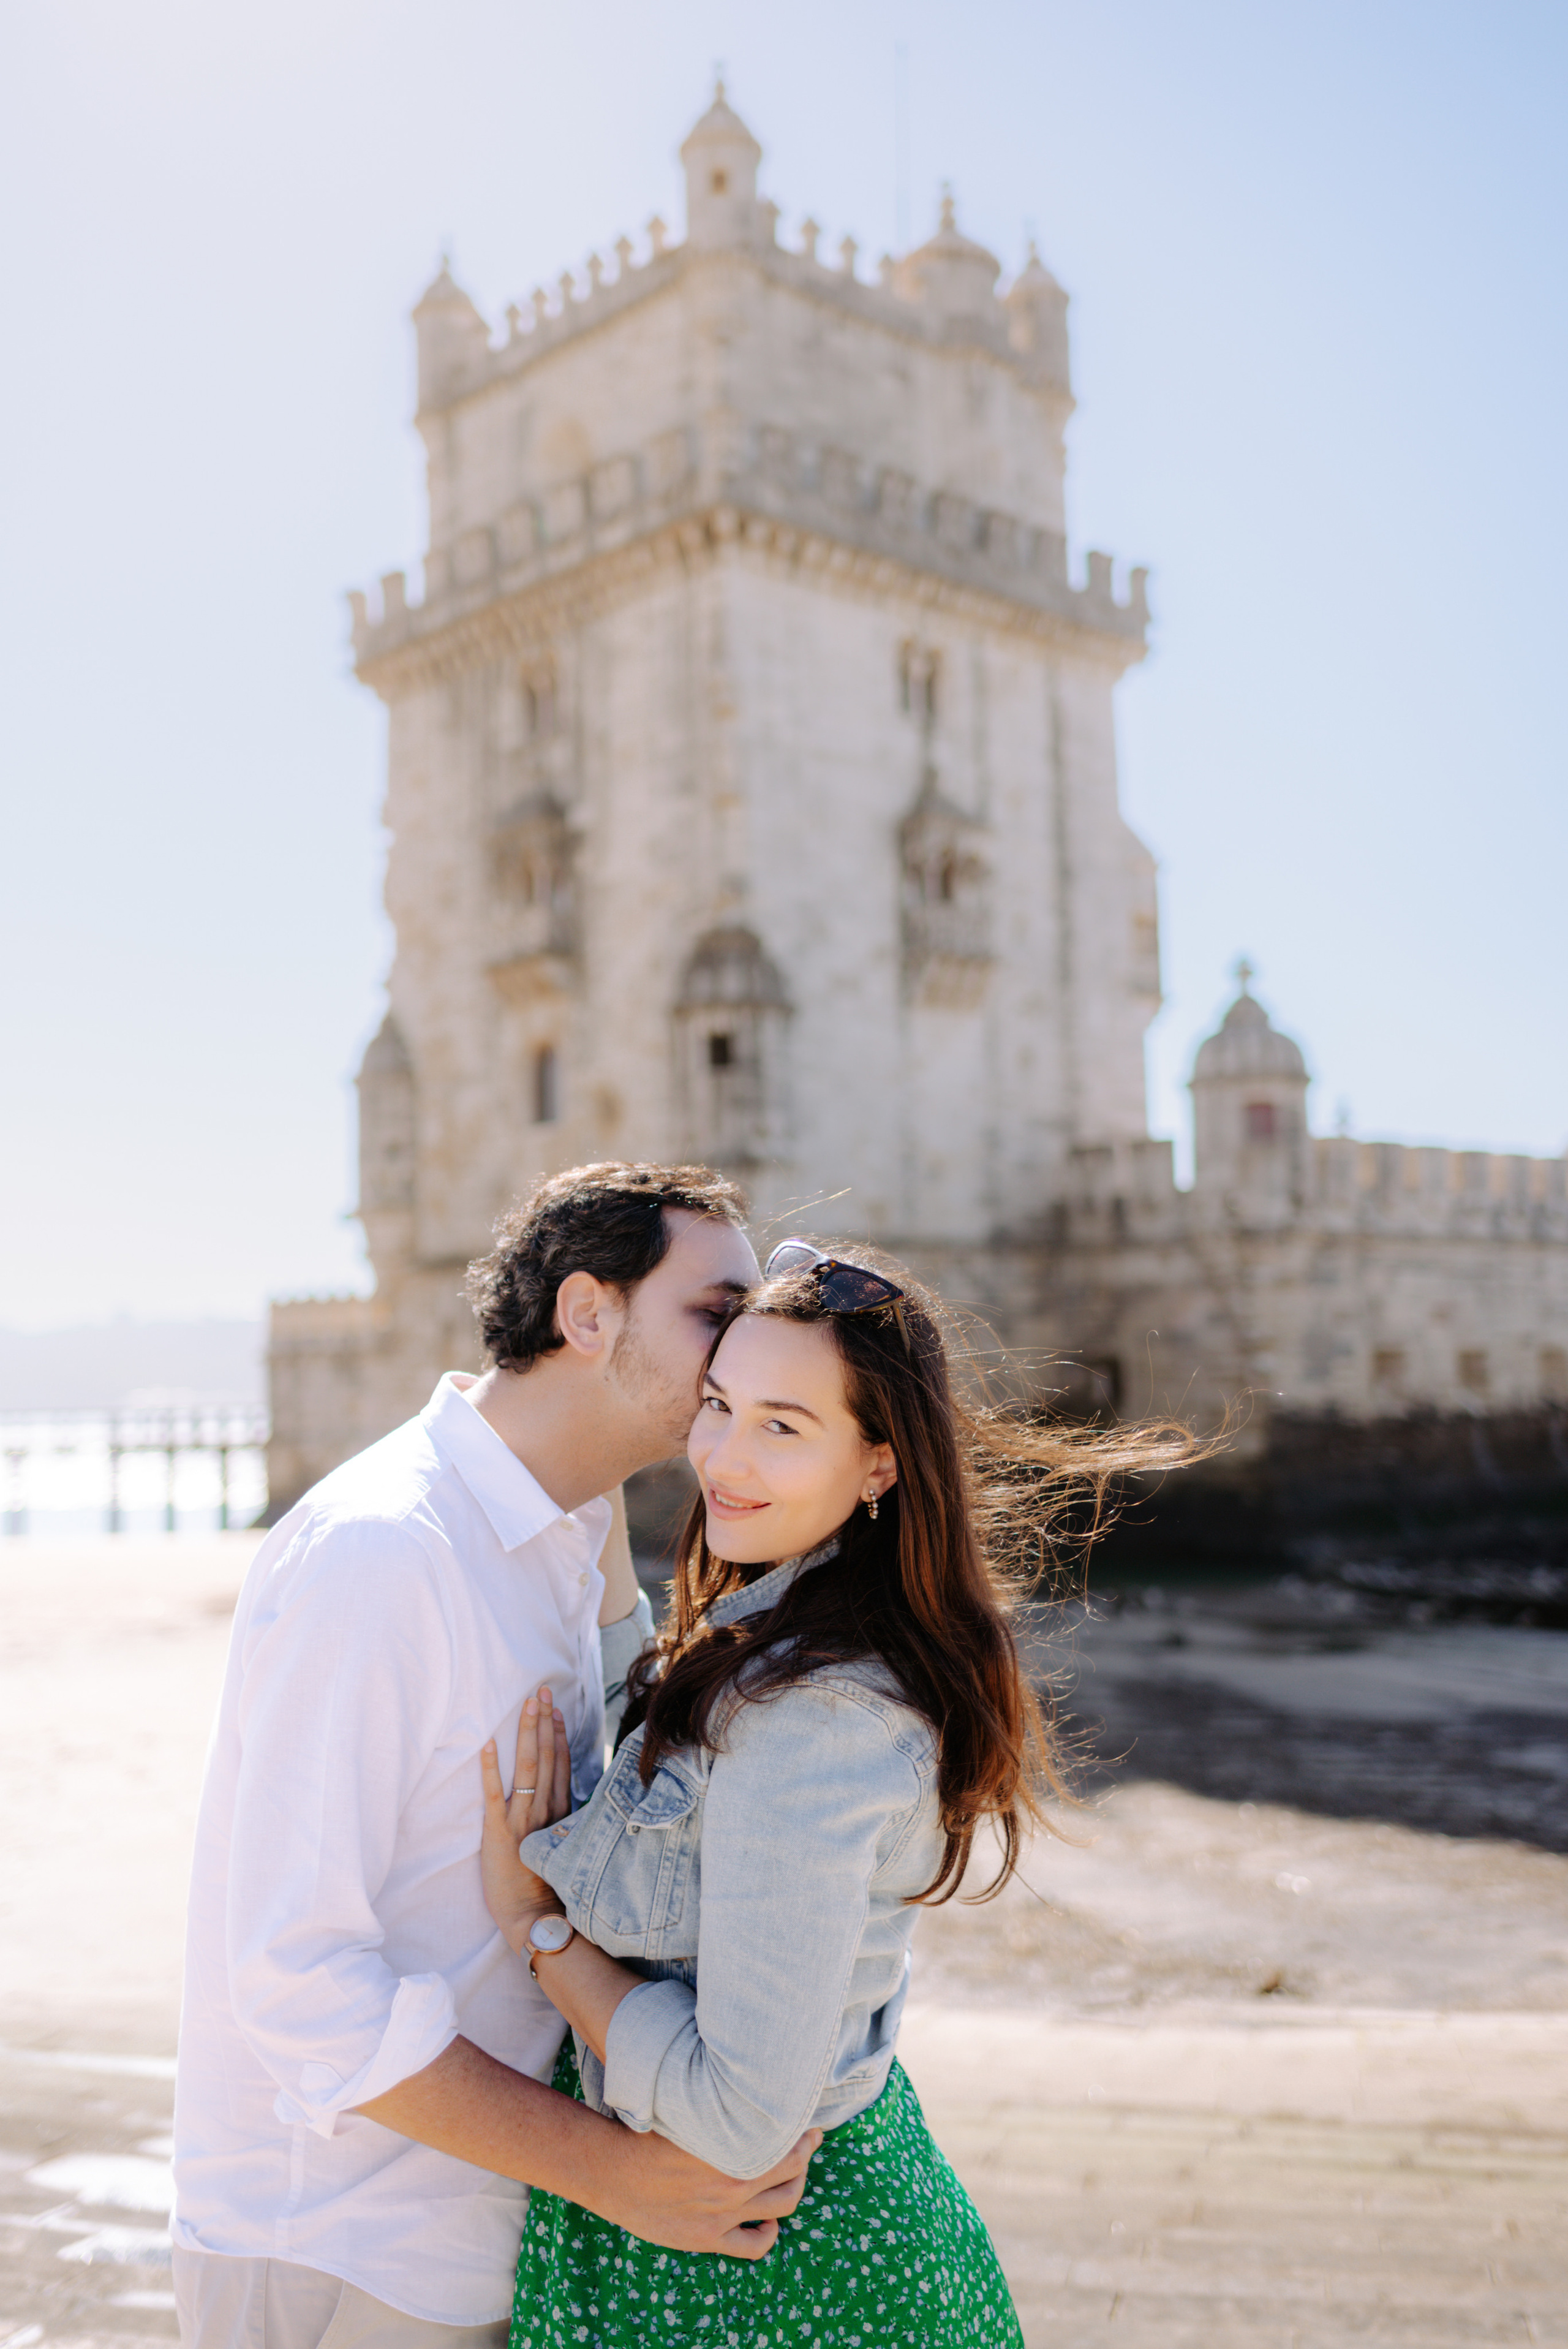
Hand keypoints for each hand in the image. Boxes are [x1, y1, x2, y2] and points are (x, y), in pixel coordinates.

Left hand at [480, 1685, 570, 1953]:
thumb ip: (564, 1822)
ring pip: (529, 1768)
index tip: (556, 1709)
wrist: (532, 1917)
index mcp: (560, 1814)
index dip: (558, 1735)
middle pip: (547, 1758)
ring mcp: (522, 1821)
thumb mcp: (562, 1848)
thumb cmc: (546, 1887)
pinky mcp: (499, 1833)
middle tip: (541, 1691)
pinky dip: (491, 1769)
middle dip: (544, 1722)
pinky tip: (489, 1745)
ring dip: (527, 1734)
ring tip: (527, 1705)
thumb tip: (566, 1800)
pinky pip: (495, 1795)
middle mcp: (545, 1811)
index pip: (561, 1765)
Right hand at [592, 2116, 823, 2259]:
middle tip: (810, 2142)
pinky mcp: (708, 2238)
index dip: (804, 2134)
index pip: (787, 2143)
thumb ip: (723, 2109)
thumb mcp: (690, 2111)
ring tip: (794, 2177)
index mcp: (730, 2147)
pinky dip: (769, 2234)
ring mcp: (723, 2214)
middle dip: (806, 2156)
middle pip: (791, 2172)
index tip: (810, 2124)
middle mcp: (733, 2182)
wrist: (612, 2171)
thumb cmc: (649, 2133)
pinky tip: (769, 2222)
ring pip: (781, 2206)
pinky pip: (754, 2245)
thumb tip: (749, 2093)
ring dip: (794, 2189)